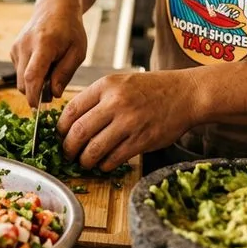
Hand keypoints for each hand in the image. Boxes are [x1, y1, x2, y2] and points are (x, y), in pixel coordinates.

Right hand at [10, 0, 86, 106]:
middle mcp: (25, 45)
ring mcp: (16, 47)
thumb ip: (65, 73)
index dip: (34, 95)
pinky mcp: (13, 50)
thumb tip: (54, 94)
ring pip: (20, 79)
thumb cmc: (70, 30)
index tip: (38, 108)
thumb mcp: (78, 52)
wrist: (55, 8)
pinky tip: (43, 65)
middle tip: (53, 92)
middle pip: (23, 81)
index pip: (33, 75)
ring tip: (51, 75)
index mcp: (43, 44)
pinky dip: (30, 75)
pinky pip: (19, 72)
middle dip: (36, 93)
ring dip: (33, 85)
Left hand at [58, 71, 200, 171]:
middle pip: (79, 132)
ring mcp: (129, 122)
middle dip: (68, 148)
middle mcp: (115, 103)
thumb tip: (72, 122)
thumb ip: (97, 98)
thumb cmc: (152, 89)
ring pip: (94, 149)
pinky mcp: (142, 140)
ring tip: (84, 162)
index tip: (60, 136)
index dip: (61, 128)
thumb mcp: (120, 82)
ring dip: (84, 160)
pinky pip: (114, 158)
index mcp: (106, 86)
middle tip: (68, 153)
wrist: (186, 94)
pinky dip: (104, 165)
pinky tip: (103, 164)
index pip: (71, 110)